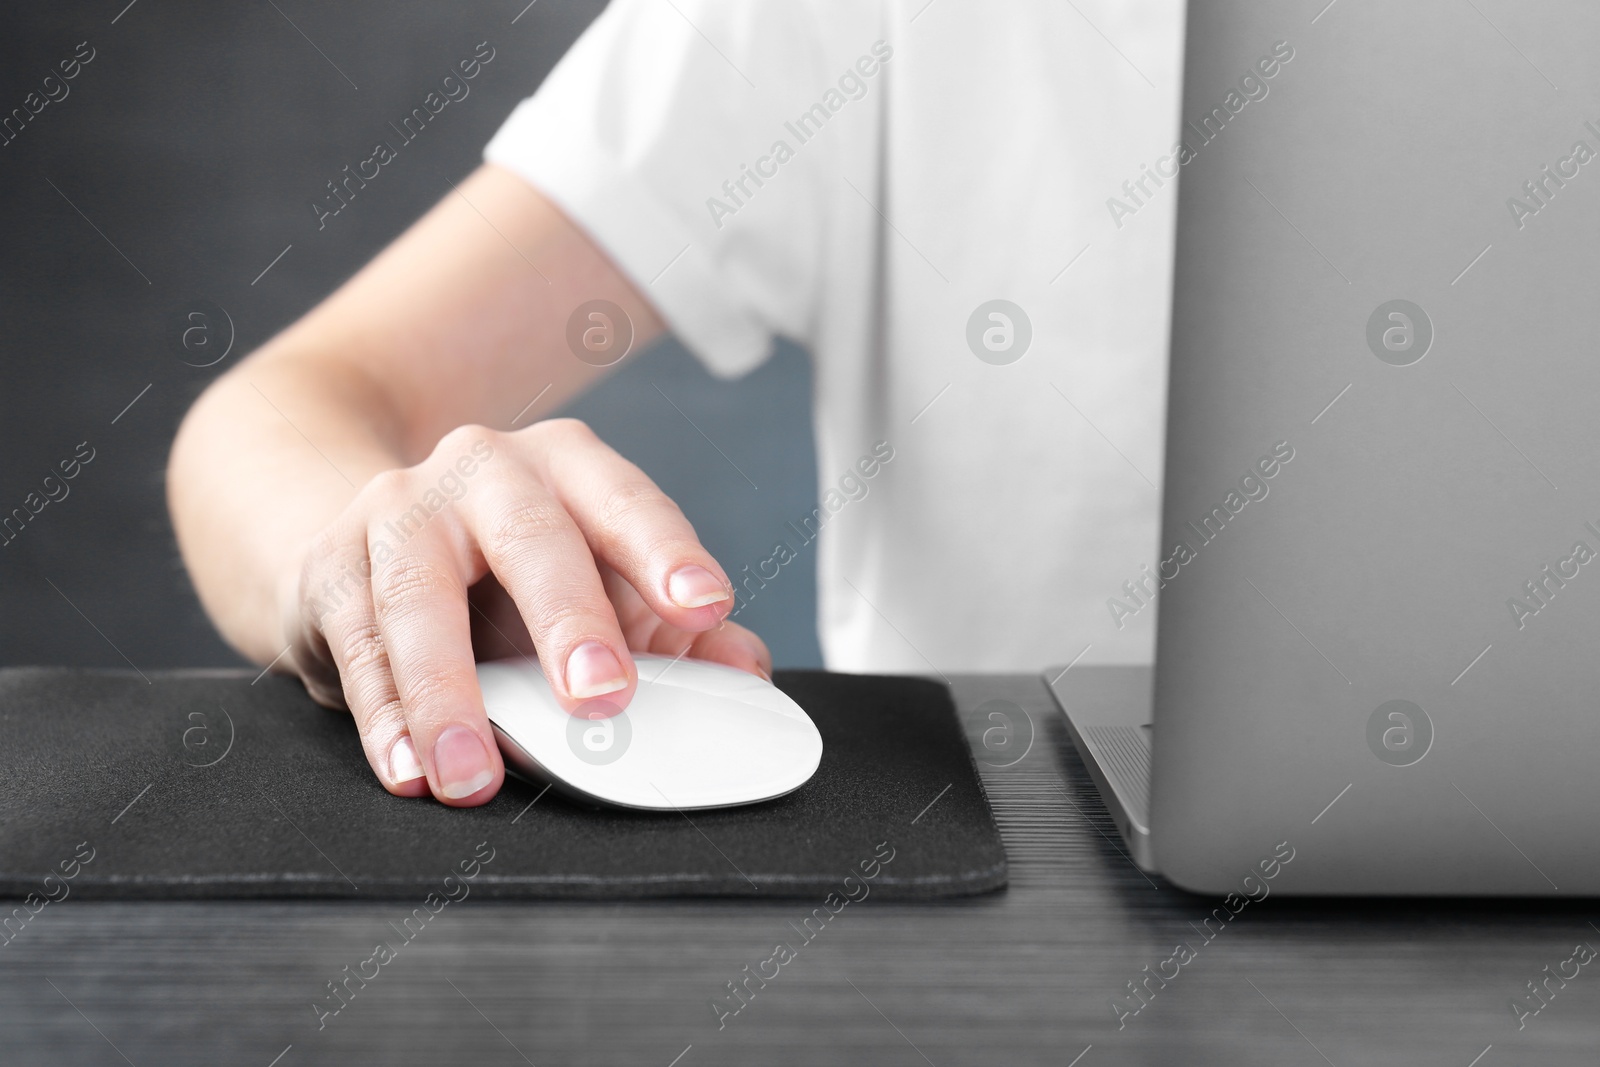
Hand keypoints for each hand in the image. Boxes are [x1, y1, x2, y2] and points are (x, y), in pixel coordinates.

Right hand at [281, 417, 770, 805]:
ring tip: (473, 773)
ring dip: (448, 694)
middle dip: (569, 620)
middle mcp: (486, 471)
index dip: (666, 554)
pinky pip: (358, 647)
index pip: (626, 503)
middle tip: (602, 699)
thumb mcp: (598, 585)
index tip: (706, 608)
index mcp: (570, 467)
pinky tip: (409, 768)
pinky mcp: (332, 568)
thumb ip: (675, 629)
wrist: (364, 529)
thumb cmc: (507, 570)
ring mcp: (400, 512)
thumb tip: (746, 670)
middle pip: (532, 540)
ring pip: (421, 599)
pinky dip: (383, 716)